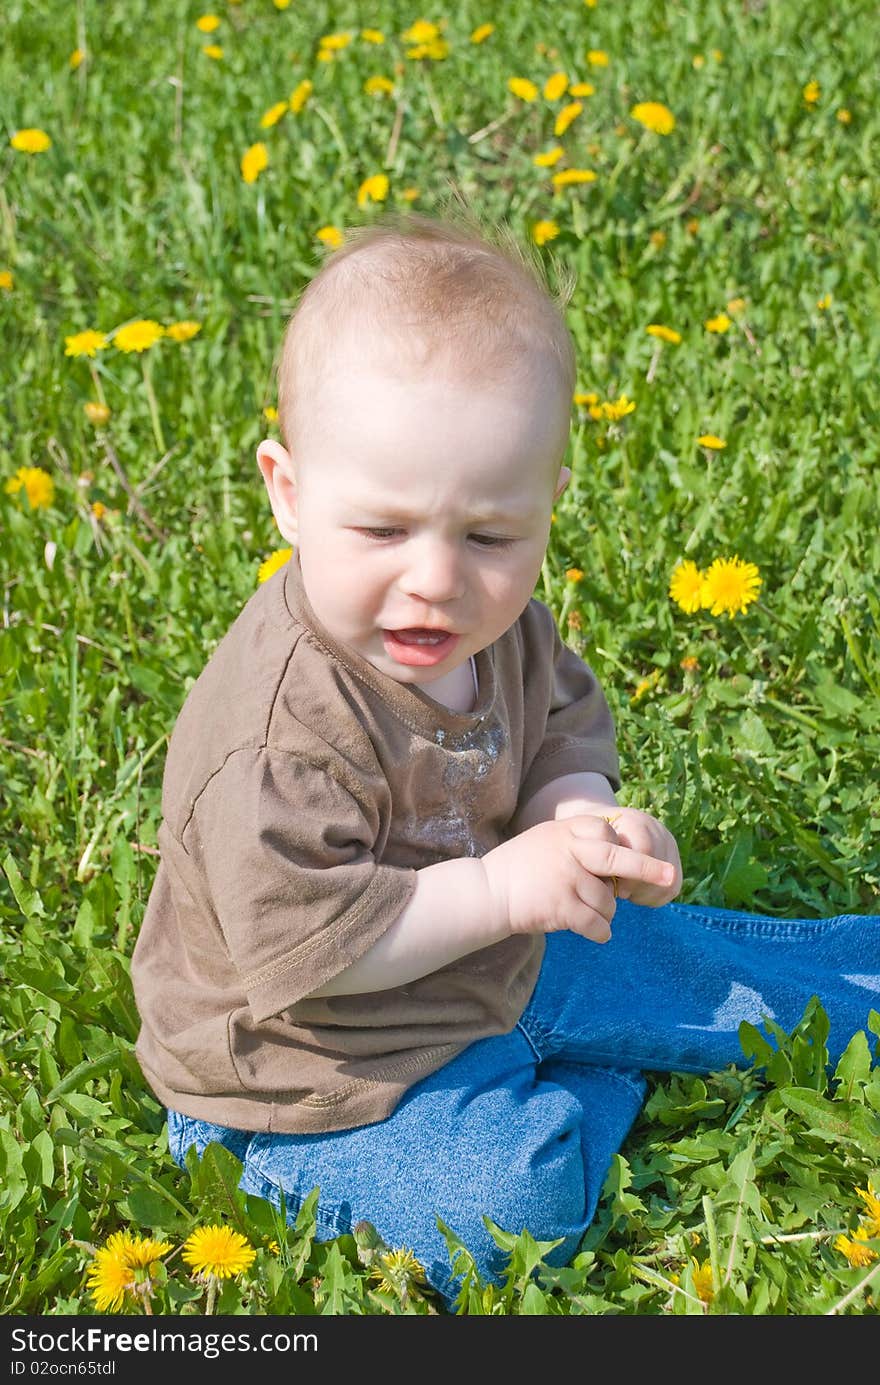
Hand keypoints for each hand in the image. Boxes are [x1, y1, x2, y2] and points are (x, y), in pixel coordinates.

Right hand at [481, 815, 676, 943]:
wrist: (487, 891)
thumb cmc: (521, 866)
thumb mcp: (549, 839)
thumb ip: (579, 842)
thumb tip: (620, 854)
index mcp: (568, 831)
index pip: (609, 835)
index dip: (619, 853)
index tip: (619, 866)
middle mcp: (570, 851)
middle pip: (618, 859)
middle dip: (648, 868)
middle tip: (670, 876)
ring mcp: (567, 879)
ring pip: (608, 901)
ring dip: (604, 913)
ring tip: (582, 912)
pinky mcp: (562, 907)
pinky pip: (596, 924)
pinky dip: (600, 933)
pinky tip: (596, 934)